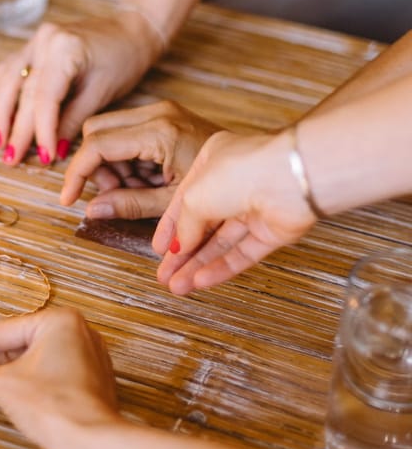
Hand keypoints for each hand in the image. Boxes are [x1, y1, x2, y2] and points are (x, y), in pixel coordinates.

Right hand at [0, 9, 162, 165]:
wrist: (131, 31)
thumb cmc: (124, 60)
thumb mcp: (102, 93)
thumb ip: (74, 120)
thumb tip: (53, 149)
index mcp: (65, 49)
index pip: (44, 97)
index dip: (41, 130)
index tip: (44, 157)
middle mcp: (45, 40)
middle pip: (22, 90)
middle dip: (15, 128)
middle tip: (11, 158)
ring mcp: (37, 39)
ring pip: (8, 78)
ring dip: (2, 112)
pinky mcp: (35, 44)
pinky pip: (12, 70)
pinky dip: (8, 95)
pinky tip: (6, 117)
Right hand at [0, 308, 119, 448]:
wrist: (92, 445)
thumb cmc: (54, 408)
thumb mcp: (3, 387)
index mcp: (58, 321)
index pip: (0, 332)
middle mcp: (76, 331)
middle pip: (15, 343)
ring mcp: (85, 356)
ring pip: (30, 359)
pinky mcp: (86, 380)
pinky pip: (45, 372)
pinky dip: (21, 380)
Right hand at [61, 100, 220, 219]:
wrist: (261, 166)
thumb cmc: (224, 186)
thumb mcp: (173, 203)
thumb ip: (130, 205)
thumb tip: (92, 210)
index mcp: (159, 131)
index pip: (97, 145)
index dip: (77, 173)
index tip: (69, 198)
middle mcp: (157, 112)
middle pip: (96, 131)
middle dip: (96, 166)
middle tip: (117, 194)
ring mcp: (162, 111)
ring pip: (108, 131)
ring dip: (112, 164)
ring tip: (140, 190)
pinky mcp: (166, 115)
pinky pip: (127, 131)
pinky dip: (127, 158)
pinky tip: (148, 179)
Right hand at [153, 129, 315, 294]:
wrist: (288, 180)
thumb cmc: (241, 171)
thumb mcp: (194, 196)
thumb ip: (184, 225)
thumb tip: (179, 247)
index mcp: (213, 162)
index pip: (185, 199)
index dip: (170, 227)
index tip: (160, 250)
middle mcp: (234, 183)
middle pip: (203, 225)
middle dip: (183, 253)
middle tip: (165, 275)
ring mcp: (255, 207)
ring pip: (222, 243)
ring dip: (199, 265)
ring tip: (178, 286)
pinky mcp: (272, 231)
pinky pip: (243, 253)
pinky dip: (222, 268)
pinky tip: (201, 281)